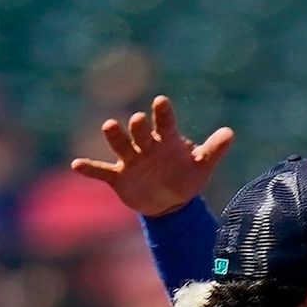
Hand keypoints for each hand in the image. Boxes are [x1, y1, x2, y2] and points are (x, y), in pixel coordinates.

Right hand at [70, 94, 234, 218]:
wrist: (170, 204)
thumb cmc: (186, 178)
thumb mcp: (202, 166)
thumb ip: (213, 150)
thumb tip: (230, 133)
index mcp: (166, 139)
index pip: (165, 122)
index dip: (163, 113)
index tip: (161, 102)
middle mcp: (146, 146)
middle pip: (140, 132)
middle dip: (138, 126)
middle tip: (136, 120)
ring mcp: (131, 160)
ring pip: (120, 145)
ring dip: (115, 136)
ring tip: (109, 126)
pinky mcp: (119, 177)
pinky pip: (102, 171)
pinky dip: (90, 169)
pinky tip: (76, 165)